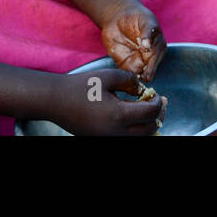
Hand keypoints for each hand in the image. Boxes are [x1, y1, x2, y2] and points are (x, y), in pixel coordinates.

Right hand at [51, 69, 166, 135]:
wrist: (56, 101)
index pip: (150, 113)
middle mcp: (115, 133)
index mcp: (119, 115)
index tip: (157, 95)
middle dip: (157, 116)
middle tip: (160, 104)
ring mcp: (108, 139)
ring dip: (148, 126)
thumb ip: (130, 80)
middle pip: (149, 131)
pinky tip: (133, 118)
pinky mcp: (101, 140)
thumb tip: (142, 89)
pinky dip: (135, 131)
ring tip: (148, 112)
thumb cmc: (81, 86)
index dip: (158, 103)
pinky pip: (125, 139)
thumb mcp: (108, 76)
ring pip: (139, 139)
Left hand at [99, 1, 165, 82]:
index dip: (150, 69)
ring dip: (131, 78)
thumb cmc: (138, 16)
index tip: (144, 74)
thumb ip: (148, 32)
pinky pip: (123, 74)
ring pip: (135, 77)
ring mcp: (136, 62)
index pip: (155, 63)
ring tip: (126, 74)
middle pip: (146, 74)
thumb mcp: (146, 20)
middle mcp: (148, 59)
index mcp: (158, 49)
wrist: (119, 16)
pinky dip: (122, 76)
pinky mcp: (123, 64)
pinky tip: (120, 73)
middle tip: (134, 76)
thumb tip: (147, 46)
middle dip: (141, 77)